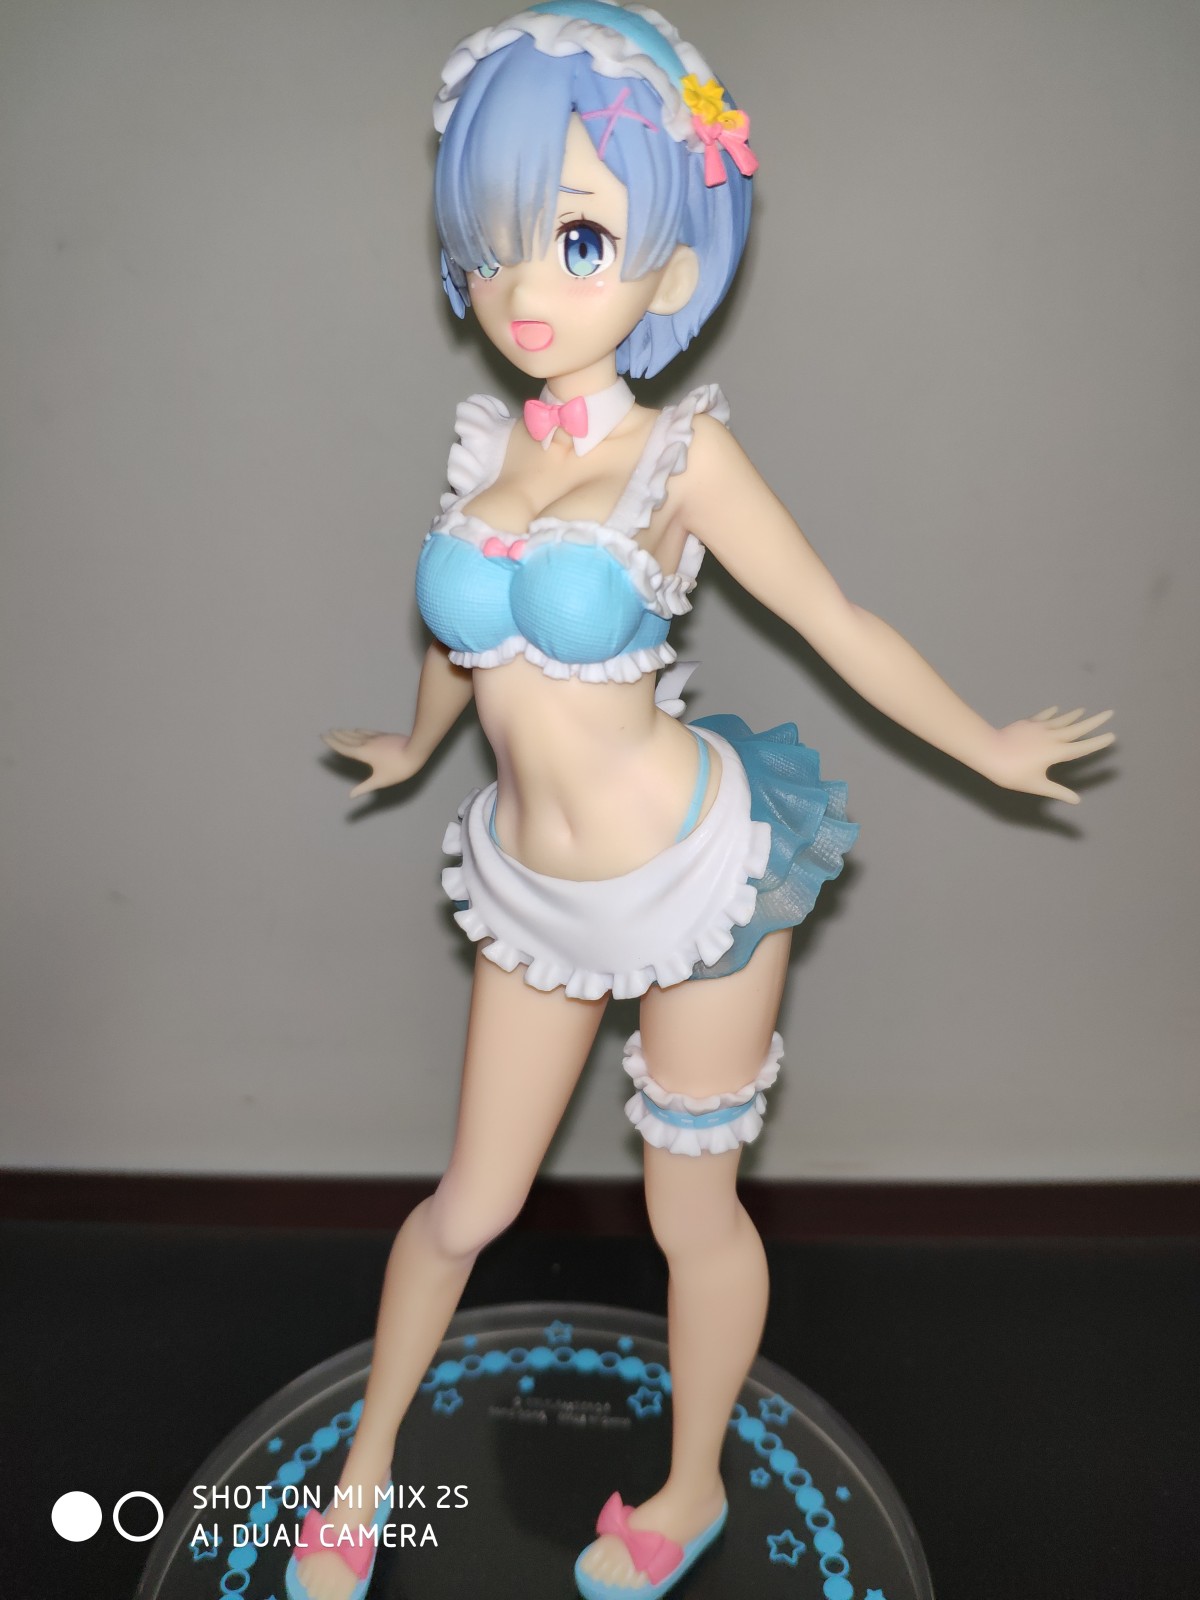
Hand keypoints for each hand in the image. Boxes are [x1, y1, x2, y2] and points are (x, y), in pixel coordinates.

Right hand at [321, 728, 422, 796]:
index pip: (344, 747)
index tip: (323, 736)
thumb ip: (364, 788)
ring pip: (356, 733)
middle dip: (337, 735)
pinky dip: (358, 731)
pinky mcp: (383, 736)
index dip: (332, 742)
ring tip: (338, 730)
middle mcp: (366, 743)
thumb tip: (350, 796)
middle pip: (348, 738)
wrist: (415, 751)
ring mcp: (375, 737)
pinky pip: (366, 732)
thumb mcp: (380, 781)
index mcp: (362, 753)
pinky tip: (358, 730)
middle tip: (327, 732)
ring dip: (346, 732)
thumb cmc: (398, 769)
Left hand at [981, 706, 1115, 803]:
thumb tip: (1077, 800)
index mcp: (1057, 752)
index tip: (1111, 736)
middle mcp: (1052, 737)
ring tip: (1084, 710)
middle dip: (1094, 721)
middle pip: (1077, 728)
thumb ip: (1058, 792)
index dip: (1097, 742)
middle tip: (1109, 712)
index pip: (1082, 747)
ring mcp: (1039, 728)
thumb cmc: (1013, 773)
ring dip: (1074, 715)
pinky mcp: (1027, 724)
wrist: (989, 752)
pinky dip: (1052, 713)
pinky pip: (1044, 717)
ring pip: (1062, 720)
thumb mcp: (1037, 786)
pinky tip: (1057, 709)